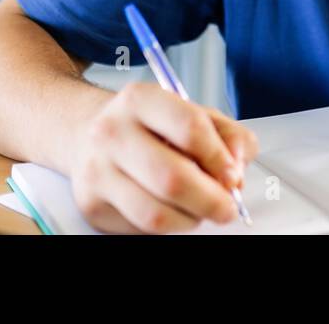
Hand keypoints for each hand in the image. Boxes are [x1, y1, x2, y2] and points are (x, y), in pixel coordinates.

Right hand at [70, 81, 257, 233]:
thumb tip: (238, 165)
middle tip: (227, 206)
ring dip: (190, 219)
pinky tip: (171, 208)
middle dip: (211, 200)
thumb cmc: (151, 126)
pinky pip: (140, 229)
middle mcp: (112, 132)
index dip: (220, 158)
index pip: (190, 128)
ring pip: (156, 214)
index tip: (234, 175)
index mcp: (141, 99)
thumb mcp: (193, 113)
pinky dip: (167, 225)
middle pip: (172, 179)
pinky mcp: (91, 204)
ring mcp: (97, 171)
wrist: (91, 135)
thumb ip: (228, 134)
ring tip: (199, 209)